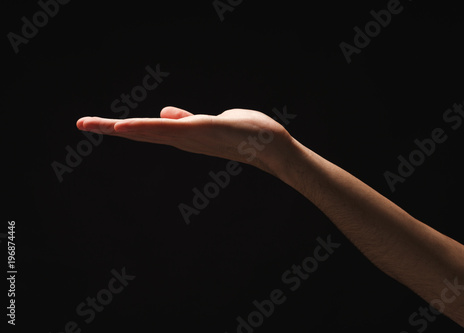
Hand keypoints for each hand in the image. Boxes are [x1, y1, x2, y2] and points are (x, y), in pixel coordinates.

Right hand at [76, 106, 293, 174]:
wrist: (270, 145)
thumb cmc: (242, 134)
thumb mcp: (208, 122)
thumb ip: (185, 120)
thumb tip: (165, 112)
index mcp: (182, 136)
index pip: (147, 131)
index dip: (123, 128)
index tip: (97, 124)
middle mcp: (182, 139)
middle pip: (141, 133)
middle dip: (110, 129)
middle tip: (80, 123)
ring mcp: (190, 136)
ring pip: (150, 131)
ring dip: (120, 128)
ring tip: (93, 124)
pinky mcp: (202, 129)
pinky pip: (170, 128)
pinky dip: (145, 127)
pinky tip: (125, 126)